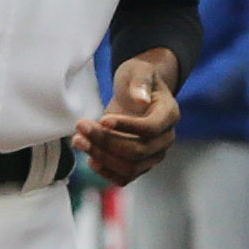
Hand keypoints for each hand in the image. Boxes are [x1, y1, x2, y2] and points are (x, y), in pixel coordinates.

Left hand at [76, 49, 181, 185]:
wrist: (136, 94)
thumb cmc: (137, 80)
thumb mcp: (138, 71)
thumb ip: (140, 82)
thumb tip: (141, 100)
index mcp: (170, 114)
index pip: (150, 128)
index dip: (126, 127)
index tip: (102, 119)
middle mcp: (166, 138)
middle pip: (137, 151)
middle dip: (105, 141)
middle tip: (81, 127)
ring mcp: (154, 154)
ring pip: (130, 167)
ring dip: (101, 157)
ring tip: (79, 140)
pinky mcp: (140, 164)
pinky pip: (125, 178)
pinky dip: (106, 172)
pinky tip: (90, 160)